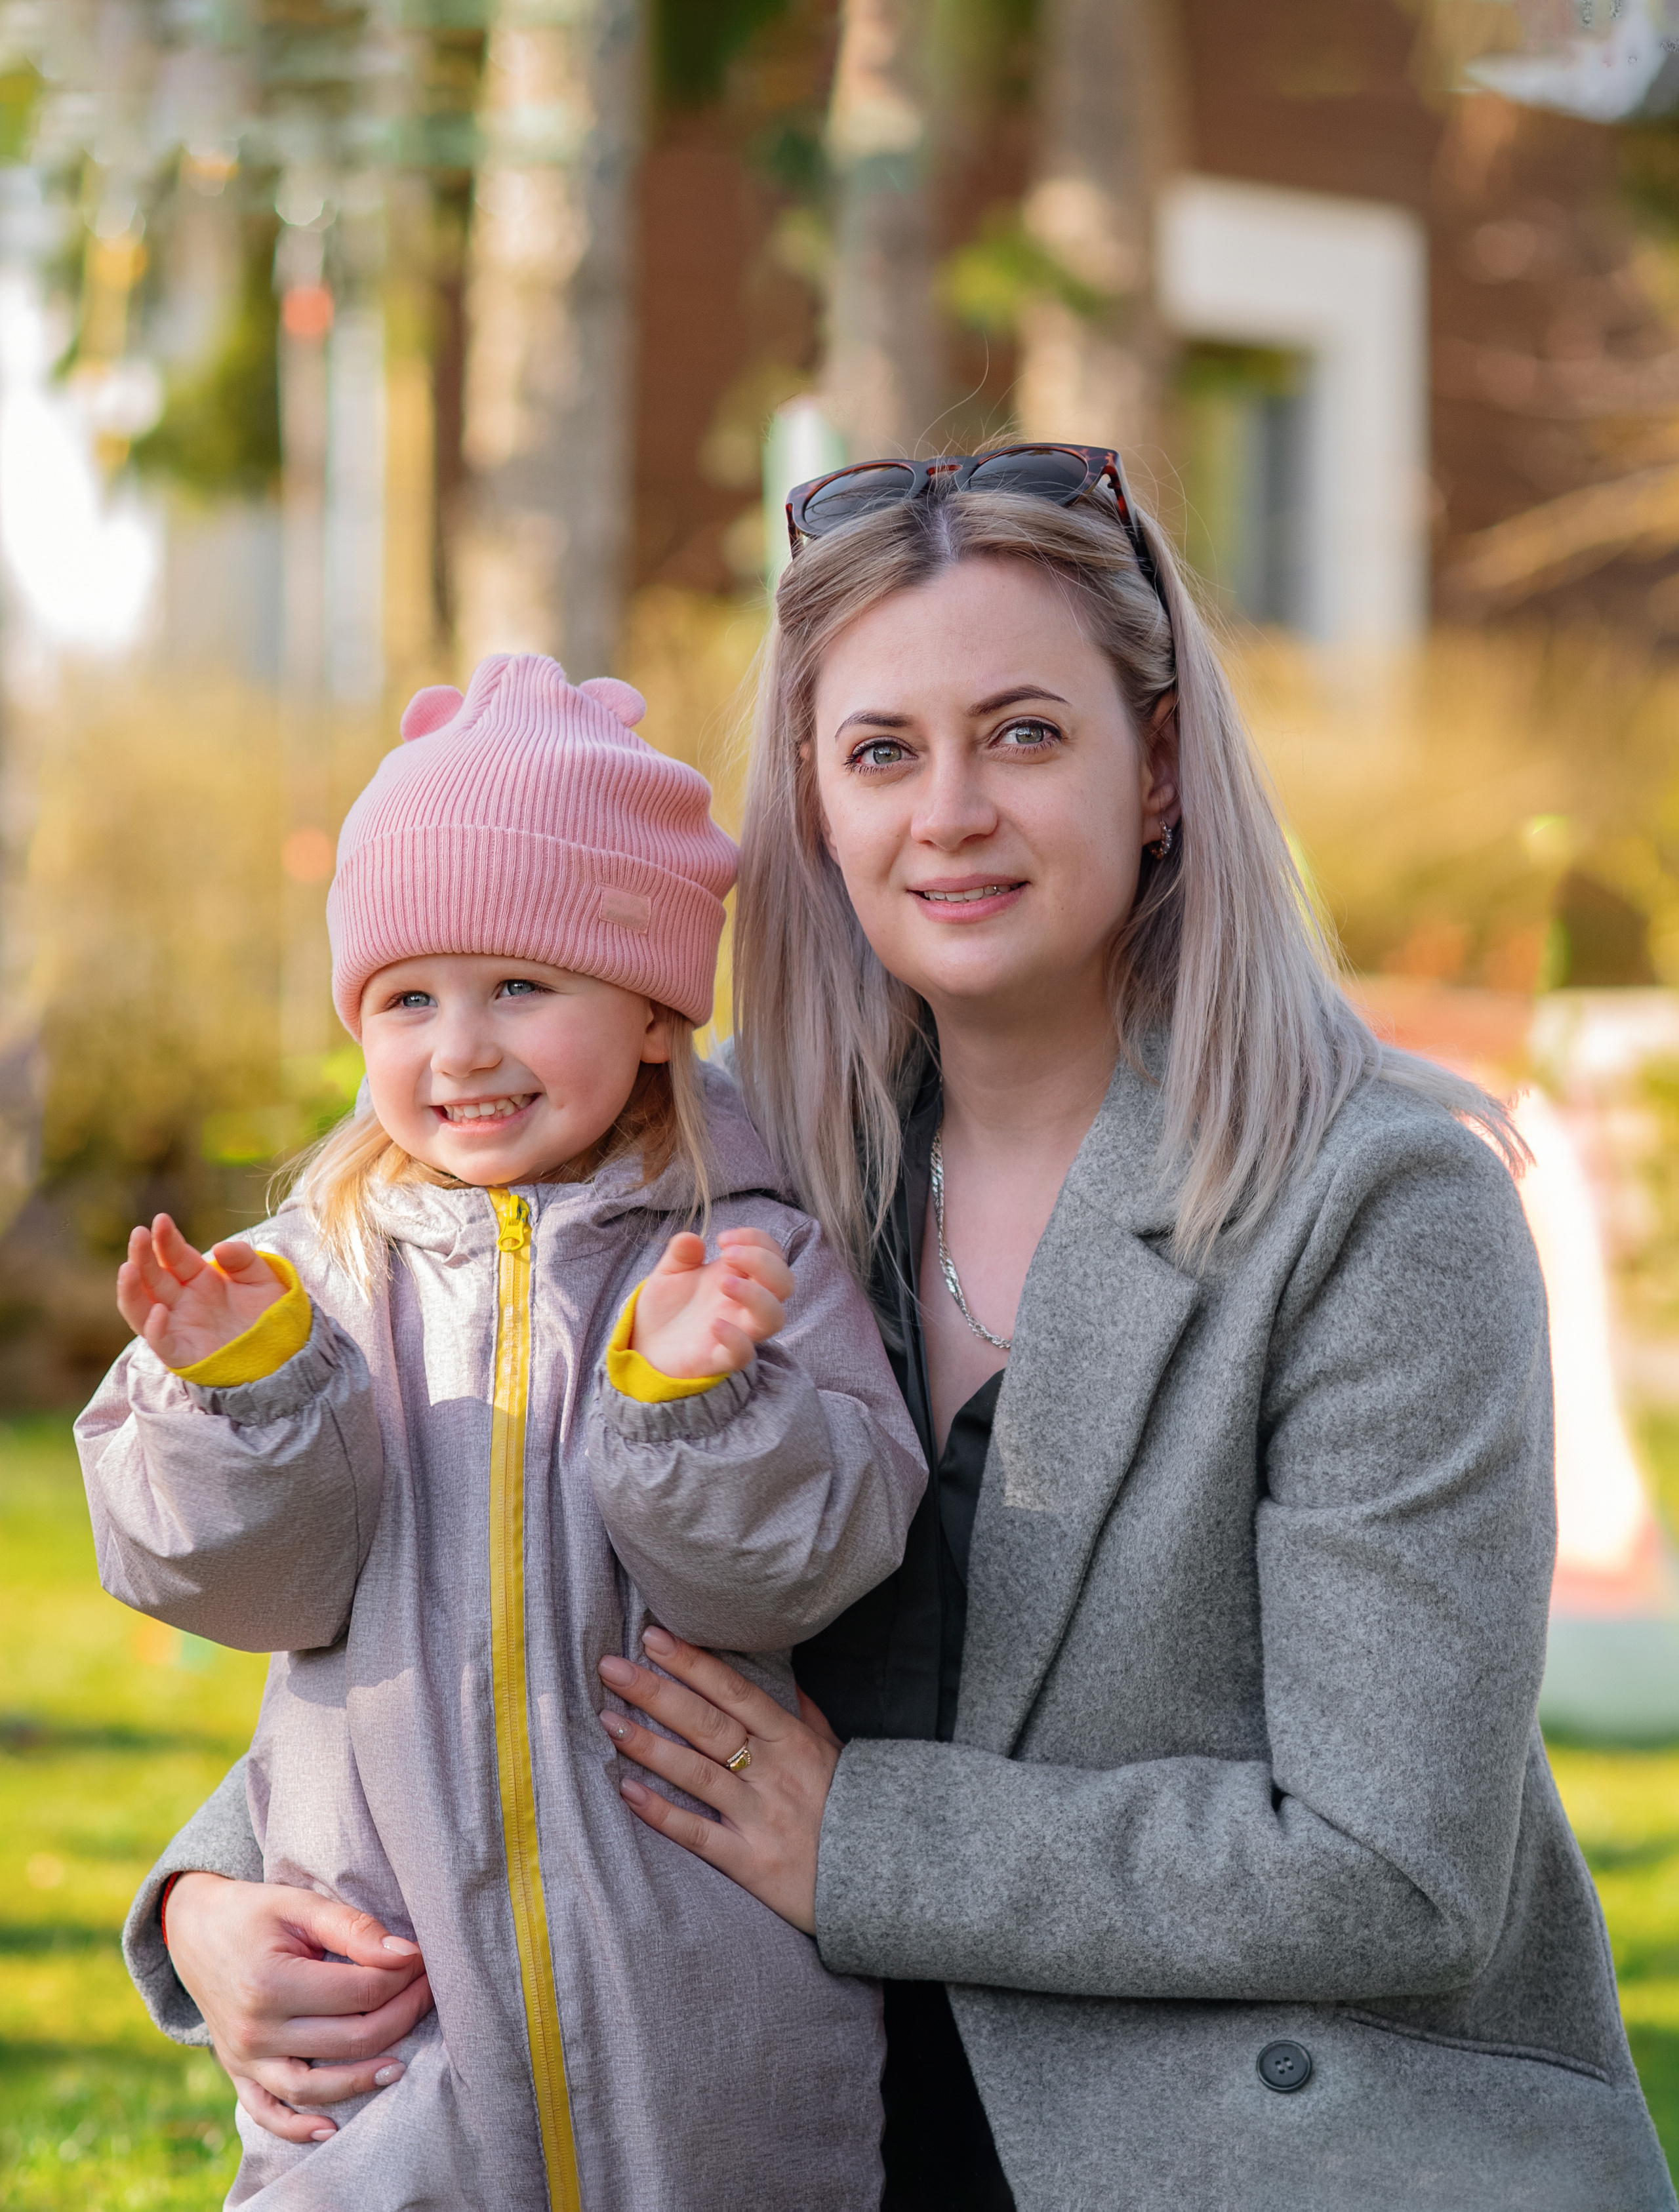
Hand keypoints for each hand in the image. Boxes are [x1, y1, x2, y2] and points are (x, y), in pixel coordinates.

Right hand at [117, 1214, 284, 1369]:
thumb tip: (219, 1248)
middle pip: (153, 1277)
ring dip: (131, 1289)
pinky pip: (160, 1342)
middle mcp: (182, 1301)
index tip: (161, 1220)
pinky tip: (159, 1310)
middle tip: (138, 1233)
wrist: (282, 1350)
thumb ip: (244, 1259)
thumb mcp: (262, 1280)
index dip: (166, 1239)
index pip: (175, 1255)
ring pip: (142, 1307)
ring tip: (128, 1268)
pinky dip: (155, 1328)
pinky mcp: (182, 1353)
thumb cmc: (268, 1315)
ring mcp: (179, 1326)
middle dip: (142, 1255)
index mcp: (199, 1280)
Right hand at [163, 1873, 433, 2143]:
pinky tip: (333, 2128)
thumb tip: (406, 1955)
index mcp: (271, 1983)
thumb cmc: (254, 1912)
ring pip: (315, 2086)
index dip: (403, 1977)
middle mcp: (255, 2030)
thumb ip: (353, 1928)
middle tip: (428, 1994)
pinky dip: (298, 2127)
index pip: (360, 1993)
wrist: (194, 1929)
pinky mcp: (237, 2073)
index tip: (424, 1960)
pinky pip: (267, 2112)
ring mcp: (243, 2059)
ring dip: (363, 2079)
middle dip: (400, 2017)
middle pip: (348, 2040)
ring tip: (402, 2064)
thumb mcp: (300, 1904)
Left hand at [597, 1625, 839, 1932]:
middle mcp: (773, 1772)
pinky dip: (663, 1813)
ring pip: (698, 1773)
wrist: (888, 1877)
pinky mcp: (751, 1862)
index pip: (736, 1691)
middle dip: (658, 1692)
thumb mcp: (836, 1752)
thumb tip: (786, 1678)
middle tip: (612, 1667)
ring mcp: (761, 1816)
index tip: (655, 1638)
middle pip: (708, 1724)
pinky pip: (700, 1835)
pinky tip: (628, 1792)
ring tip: (609, 1722)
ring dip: (650, 1746)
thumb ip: (805, 1715)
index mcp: (792, 1740)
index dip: (694, 1663)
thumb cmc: (854, 1809)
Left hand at [628, 1228, 792, 1379]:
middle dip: (763, 1261)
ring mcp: (737, 1331)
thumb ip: (681, 1254)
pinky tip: (714, 1324)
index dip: (757, 1240)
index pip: (772, 1255)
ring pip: (775, 1318)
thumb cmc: (666, 1307)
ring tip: (724, 1282)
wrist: (643, 1343)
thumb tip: (691, 1238)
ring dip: (756, 1295)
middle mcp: (744, 1304)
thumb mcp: (669, 1272)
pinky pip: (743, 1354)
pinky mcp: (719, 1358)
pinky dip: (736, 1338)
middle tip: (728, 1255)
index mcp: (738, 1277)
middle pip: (784, 1283)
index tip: (723, 1240)